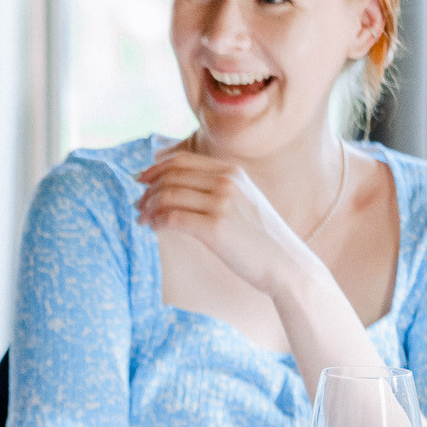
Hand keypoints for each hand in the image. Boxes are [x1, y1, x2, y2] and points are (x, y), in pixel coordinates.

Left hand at [134, 144, 324, 295]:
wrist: (287, 265)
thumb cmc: (260, 239)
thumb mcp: (243, 202)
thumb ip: (216, 189)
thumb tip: (175, 187)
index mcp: (232, 172)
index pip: (182, 161)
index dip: (155, 169)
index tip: (140, 181)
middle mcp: (227, 182)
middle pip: (171, 176)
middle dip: (148, 191)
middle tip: (139, 207)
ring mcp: (222, 203)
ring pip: (167, 195)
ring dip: (148, 207)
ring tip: (143, 220)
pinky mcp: (216, 228)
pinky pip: (172, 218)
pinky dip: (157, 222)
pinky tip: (154, 229)